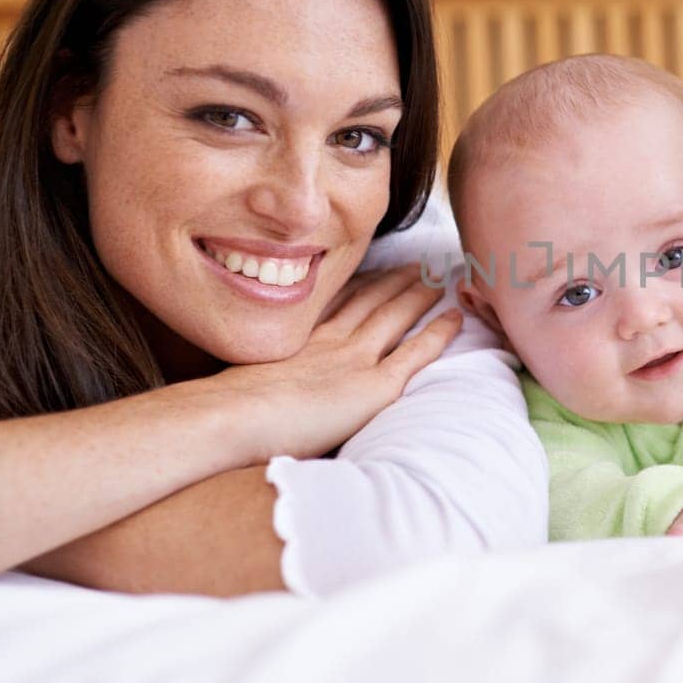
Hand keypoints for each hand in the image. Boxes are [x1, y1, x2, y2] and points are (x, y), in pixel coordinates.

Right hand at [192, 265, 461, 464]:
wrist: (229, 419)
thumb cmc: (225, 417)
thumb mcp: (242, 389)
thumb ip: (261, 386)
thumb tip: (261, 400)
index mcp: (296, 341)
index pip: (335, 304)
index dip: (357, 286)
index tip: (373, 271)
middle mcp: (328, 341)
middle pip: (369, 300)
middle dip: (393, 280)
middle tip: (416, 263)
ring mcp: (353, 359)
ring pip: (395, 315)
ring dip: (419, 294)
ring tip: (440, 277)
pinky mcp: (374, 385)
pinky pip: (416, 352)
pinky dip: (439, 332)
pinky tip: (457, 317)